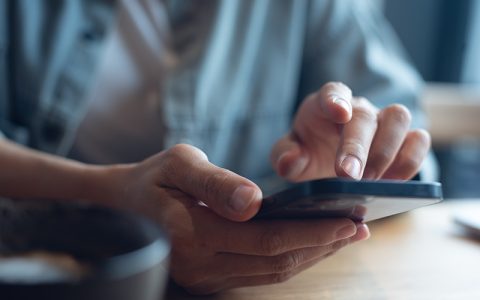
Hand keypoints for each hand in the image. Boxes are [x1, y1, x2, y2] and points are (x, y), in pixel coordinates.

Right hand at [107, 144, 368, 293]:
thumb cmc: (153, 177)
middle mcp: (200, 266)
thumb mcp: (179, 164)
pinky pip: (260, 273)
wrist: (125, 204)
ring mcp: (205, 277)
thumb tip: (253, 201)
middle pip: (276, 261)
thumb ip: (215, 183)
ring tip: (345, 235)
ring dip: (312, 255)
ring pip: (272, 272)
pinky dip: (291, 259)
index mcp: (192, 234)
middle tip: (359, 227)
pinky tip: (311, 243)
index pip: (266, 239)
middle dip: (322, 245)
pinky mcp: (211, 278)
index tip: (349, 219)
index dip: (312, 231)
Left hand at [271, 82, 430, 180]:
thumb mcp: (289, 155)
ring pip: (399, 118)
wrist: (329, 163)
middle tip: (348, 176)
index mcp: (325, 104)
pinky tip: (395, 182)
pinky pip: (419, 140)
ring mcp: (383, 121)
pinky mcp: (404, 139)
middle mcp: (357, 109)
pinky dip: (411, 160)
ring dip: (388, 152)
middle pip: (364, 115)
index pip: (333, 91)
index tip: (338, 112)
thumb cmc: (309, 152)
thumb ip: (284, 156)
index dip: (335, 99)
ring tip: (372, 183)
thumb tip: (289, 162)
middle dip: (358, 146)